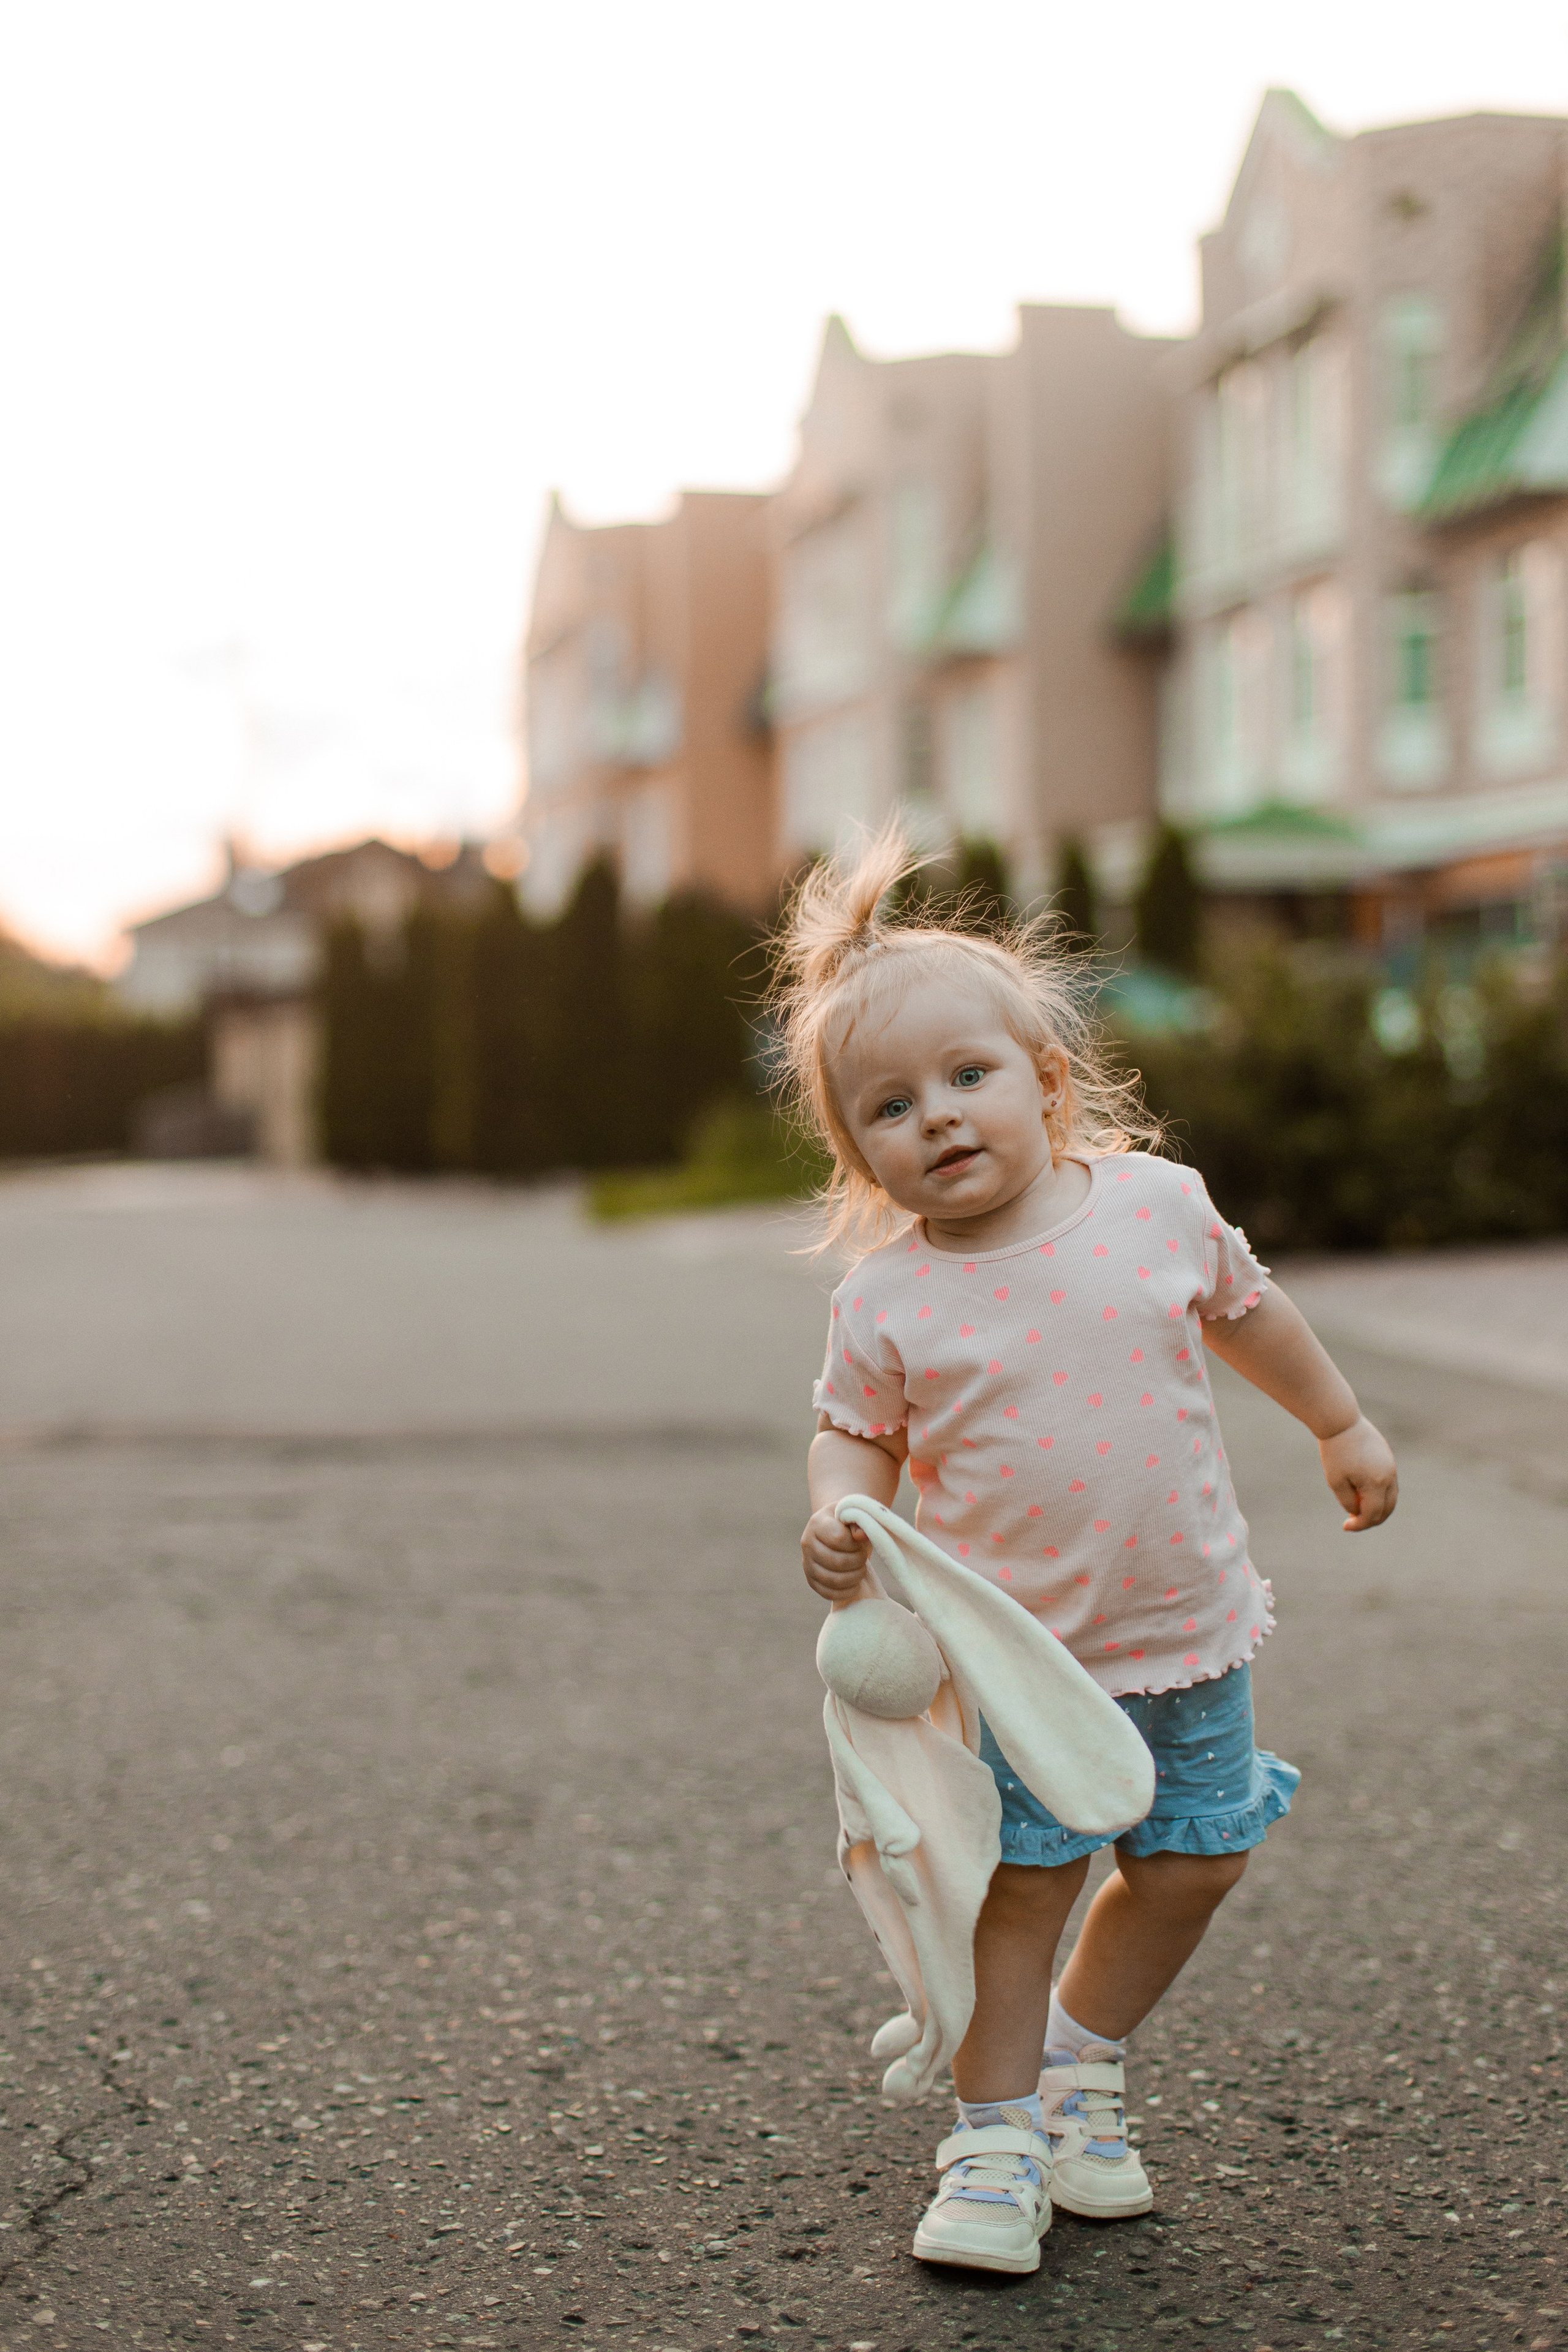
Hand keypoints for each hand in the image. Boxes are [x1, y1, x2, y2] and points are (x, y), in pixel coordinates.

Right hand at [801, 1505, 871, 1602]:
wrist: (835, 1530)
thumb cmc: (849, 1522)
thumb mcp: (855, 1514)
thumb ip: (860, 1522)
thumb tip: (861, 1535)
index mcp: (817, 1522)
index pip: (838, 1539)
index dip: (855, 1544)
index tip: (862, 1542)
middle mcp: (807, 1542)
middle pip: (837, 1561)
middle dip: (857, 1562)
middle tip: (864, 1558)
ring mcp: (806, 1563)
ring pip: (832, 1579)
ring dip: (854, 1577)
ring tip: (861, 1570)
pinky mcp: (810, 1580)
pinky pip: (827, 1593)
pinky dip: (845, 1592)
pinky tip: (855, 1585)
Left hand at [1319, 1415, 1397, 1530]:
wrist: (1341, 1422)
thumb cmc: (1335, 1451)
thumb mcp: (1336, 1481)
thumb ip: (1348, 1502)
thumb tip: (1358, 1513)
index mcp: (1377, 1483)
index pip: (1373, 1514)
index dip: (1360, 1525)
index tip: (1345, 1526)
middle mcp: (1389, 1476)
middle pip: (1387, 1509)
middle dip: (1372, 1519)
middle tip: (1354, 1522)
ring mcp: (1391, 1467)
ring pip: (1391, 1497)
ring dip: (1378, 1507)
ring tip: (1359, 1510)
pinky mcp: (1388, 1458)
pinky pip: (1389, 1483)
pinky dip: (1380, 1494)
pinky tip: (1363, 1494)